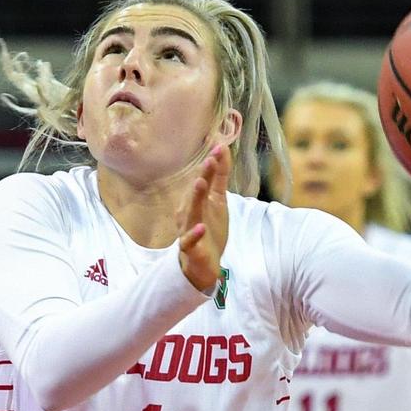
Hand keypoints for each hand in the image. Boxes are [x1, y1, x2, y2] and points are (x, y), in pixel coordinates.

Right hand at [177, 144, 230, 290]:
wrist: (204, 263)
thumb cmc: (208, 228)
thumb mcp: (218, 200)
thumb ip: (220, 175)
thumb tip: (222, 147)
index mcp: (195, 199)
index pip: (203, 178)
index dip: (211, 165)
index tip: (219, 147)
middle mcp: (189, 211)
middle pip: (195, 192)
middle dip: (203, 176)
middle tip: (210, 160)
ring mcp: (188, 229)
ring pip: (190, 213)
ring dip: (195, 198)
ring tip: (200, 183)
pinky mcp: (190, 248)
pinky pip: (189, 241)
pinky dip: (194, 234)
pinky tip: (201, 227)